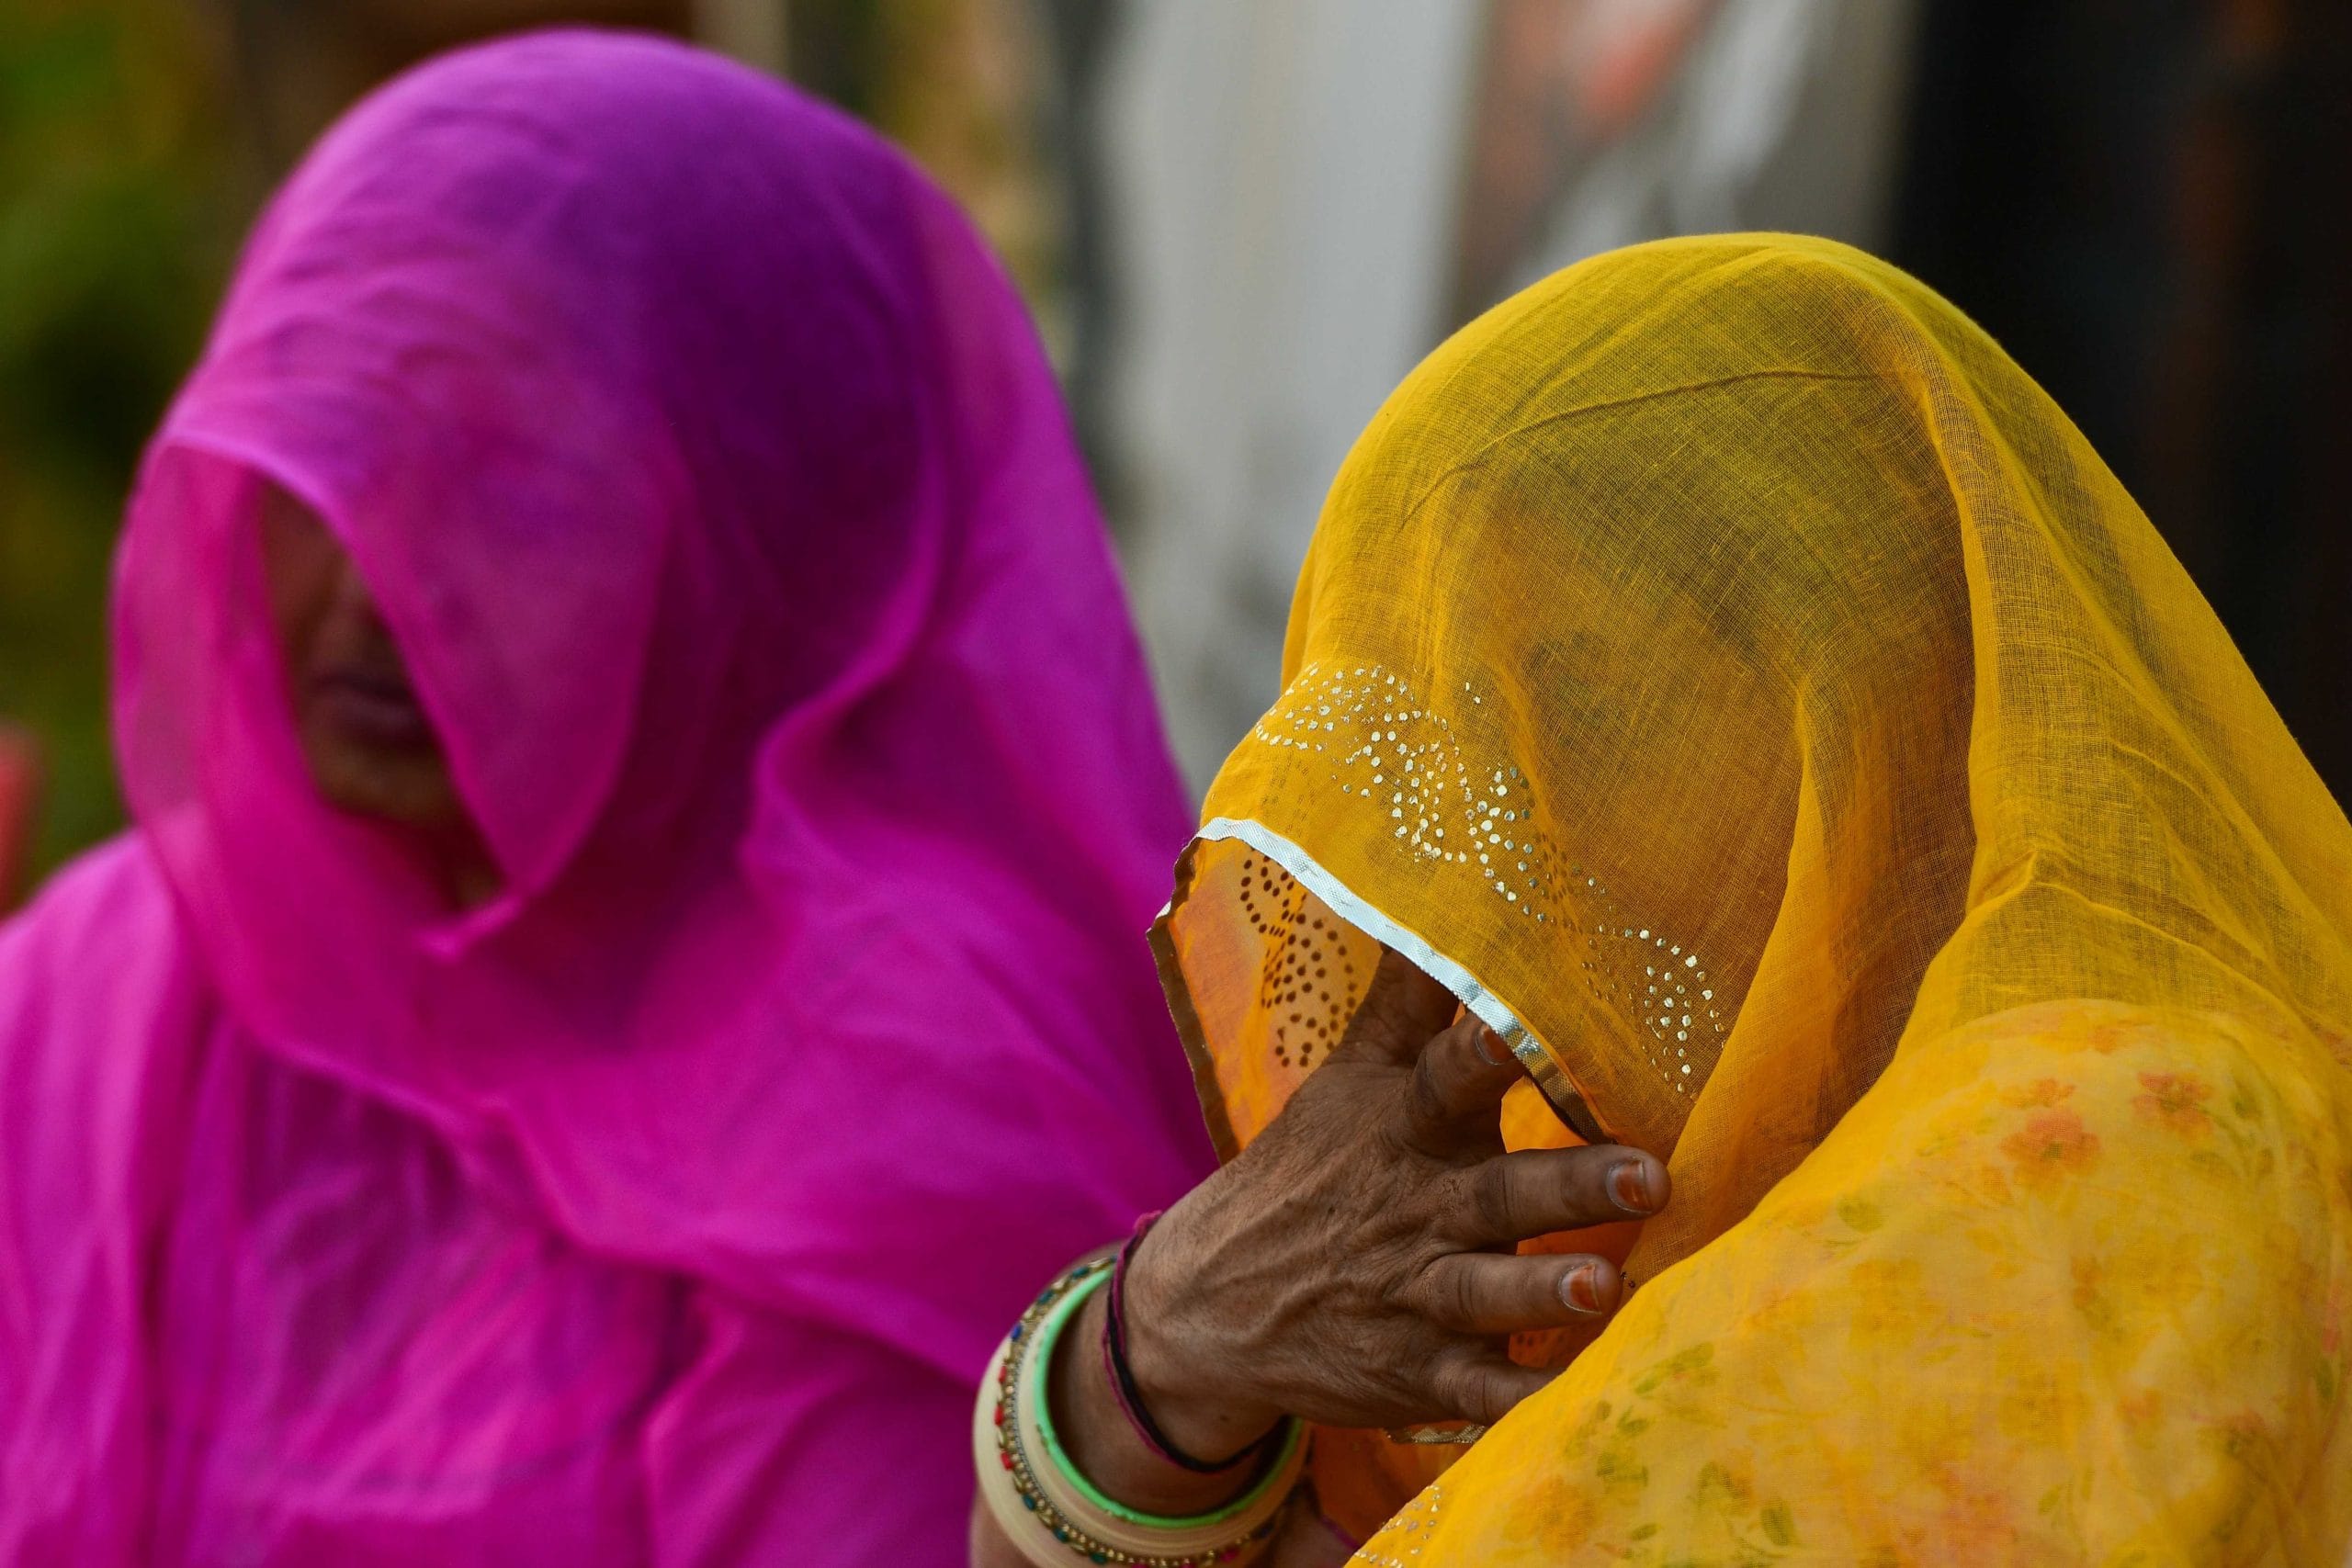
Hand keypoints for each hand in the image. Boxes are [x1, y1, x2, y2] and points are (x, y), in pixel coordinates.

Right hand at [1121, 947, 1666, 1457]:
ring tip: (1601, 1289)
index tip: (1553, 1019)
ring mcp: (1410, 1295)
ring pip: (1485, 1294)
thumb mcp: (1348, 1077)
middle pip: (1499, 1192)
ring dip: (1541, 1293)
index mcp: (1403, 1124)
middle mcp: (1412, 1207)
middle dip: (1571, 1186)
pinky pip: (1471, 1394)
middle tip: (1649, 1175)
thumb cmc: (1311, 1170)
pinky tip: (1569, 1406)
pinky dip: (1515, 1402)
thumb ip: (1414, 999)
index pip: (1451, 1071)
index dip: (1499, 1044)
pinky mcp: (1411, 1373)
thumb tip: (1450, 884)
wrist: (1208, 1302)